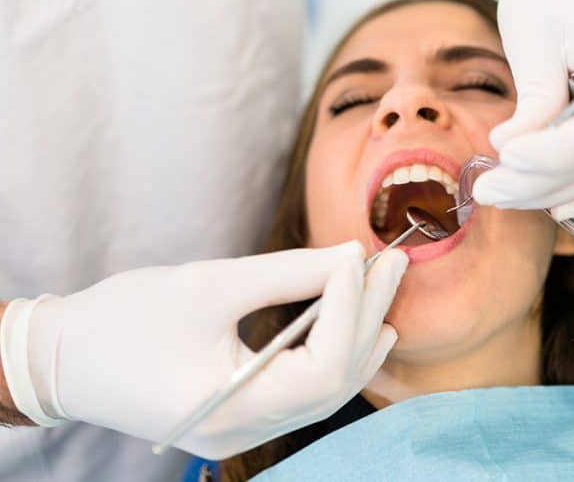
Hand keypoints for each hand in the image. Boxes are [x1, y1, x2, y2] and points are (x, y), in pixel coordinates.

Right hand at [4, 242, 406, 458]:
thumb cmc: (124, 319)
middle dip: (368, 315)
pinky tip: (362, 326)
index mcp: (231, 407)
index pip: (322, 366)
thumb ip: (286, 273)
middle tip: (393, 261)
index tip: (358, 256)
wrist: (64, 360)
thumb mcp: (209, 285)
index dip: (351, 308)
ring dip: (360, 336)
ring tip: (386, 288)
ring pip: (327, 392)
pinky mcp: (241, 418)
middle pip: (334, 381)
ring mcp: (243, 433)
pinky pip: (307, 395)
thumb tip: (348, 256)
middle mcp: (243, 433)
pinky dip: (337, 357)